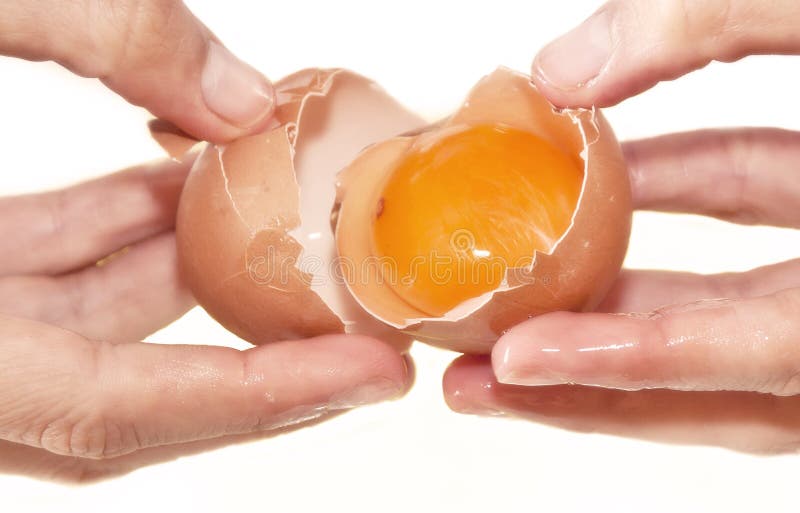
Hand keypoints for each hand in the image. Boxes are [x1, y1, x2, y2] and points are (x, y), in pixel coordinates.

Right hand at [0, 0, 409, 480]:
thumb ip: (92, 36)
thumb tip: (240, 96)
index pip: (110, 412)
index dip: (252, 398)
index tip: (373, 373)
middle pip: (123, 405)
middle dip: (253, 365)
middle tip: (370, 330)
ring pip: (90, 335)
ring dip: (193, 276)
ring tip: (292, 229)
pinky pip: (45, 279)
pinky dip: (119, 238)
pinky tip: (179, 187)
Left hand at [444, 0, 799, 453]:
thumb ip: (721, 16)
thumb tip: (563, 71)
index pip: (759, 346)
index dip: (638, 361)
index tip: (522, 363)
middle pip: (720, 377)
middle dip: (593, 381)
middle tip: (477, 383)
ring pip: (727, 320)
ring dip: (616, 312)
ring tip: (502, 317)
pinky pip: (755, 245)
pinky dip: (677, 221)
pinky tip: (600, 195)